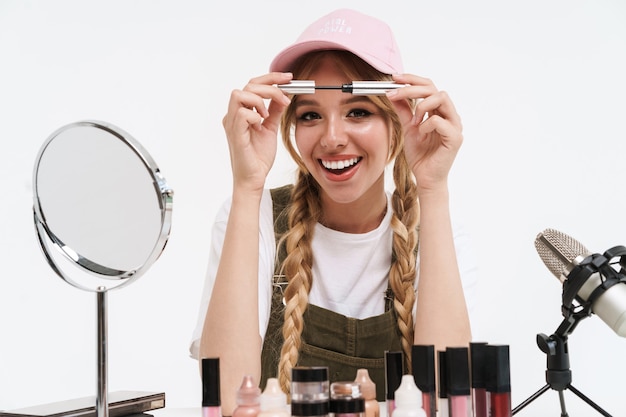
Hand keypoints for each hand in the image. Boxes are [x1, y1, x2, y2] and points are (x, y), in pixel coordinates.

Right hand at [222, 72, 292, 192]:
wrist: (254, 178)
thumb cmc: (258, 157)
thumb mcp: (270, 128)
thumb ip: (274, 111)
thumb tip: (283, 95)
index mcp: (241, 111)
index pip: (253, 84)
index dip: (271, 78)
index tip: (289, 78)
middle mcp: (233, 115)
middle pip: (248, 85)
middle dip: (270, 86)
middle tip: (285, 97)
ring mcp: (232, 123)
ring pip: (239, 94)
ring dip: (259, 100)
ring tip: (268, 115)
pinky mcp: (234, 133)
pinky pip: (241, 113)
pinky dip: (255, 115)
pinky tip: (261, 125)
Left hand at [386, 73, 462, 194]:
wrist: (426, 178)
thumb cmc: (421, 155)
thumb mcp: (408, 128)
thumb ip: (403, 110)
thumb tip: (393, 93)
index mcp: (440, 111)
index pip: (429, 86)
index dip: (412, 79)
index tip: (394, 78)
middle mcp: (450, 115)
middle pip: (434, 88)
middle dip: (412, 88)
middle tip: (394, 92)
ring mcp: (455, 125)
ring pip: (441, 98)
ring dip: (421, 106)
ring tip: (413, 121)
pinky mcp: (455, 137)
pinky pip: (439, 121)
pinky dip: (426, 124)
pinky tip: (421, 134)